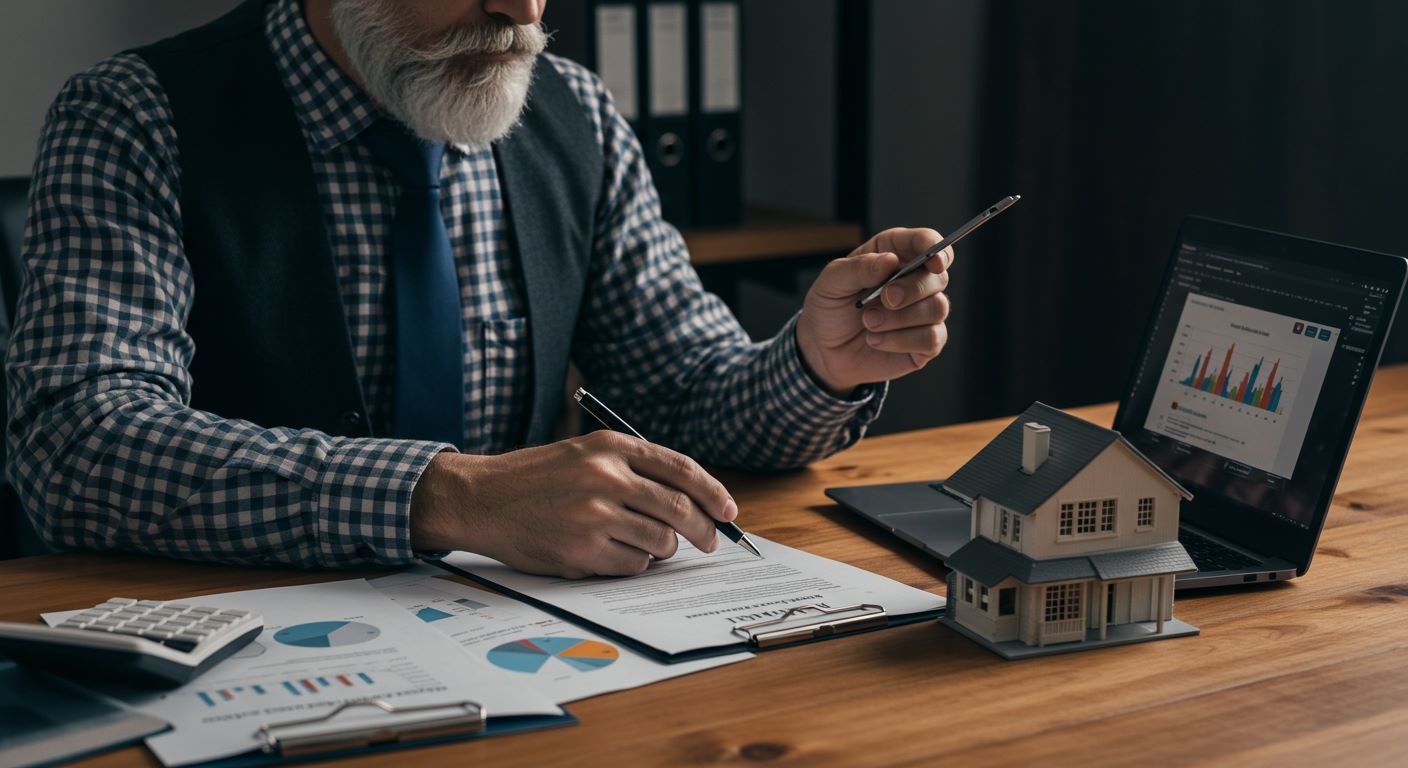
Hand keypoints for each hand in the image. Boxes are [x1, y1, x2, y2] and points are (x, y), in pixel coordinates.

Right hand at [408, 431, 736, 577]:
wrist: (480, 499)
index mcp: (611, 447)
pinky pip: (633, 566)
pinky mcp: (582, 550)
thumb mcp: (584, 454)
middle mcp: (606, 477)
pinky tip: (610, 553)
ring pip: (660, 543)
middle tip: (709, 543)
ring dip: (661, 550)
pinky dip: (632, 564)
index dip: (713, 493)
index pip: (682, 470)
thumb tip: (691, 501)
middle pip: (680, 509)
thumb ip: (633, 469)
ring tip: (640, 544)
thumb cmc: (534, 479)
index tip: (729, 511)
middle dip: (703, 531)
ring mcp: (594, 515)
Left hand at [795, 227, 951, 394]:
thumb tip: (889, 261)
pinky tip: (876, 340)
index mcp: (895, 254)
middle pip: (939, 277)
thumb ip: (858, 268)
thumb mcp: (831, 283)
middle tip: (886, 299)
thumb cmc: (830, 308)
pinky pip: (932, 339)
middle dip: (913, 289)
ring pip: (938, 308)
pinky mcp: (925, 342)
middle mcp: (914, 280)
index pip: (927, 242)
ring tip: (869, 323)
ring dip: (900, 318)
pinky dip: (901, 341)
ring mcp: (923, 312)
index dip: (935, 248)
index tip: (933, 261)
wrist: (823, 349)